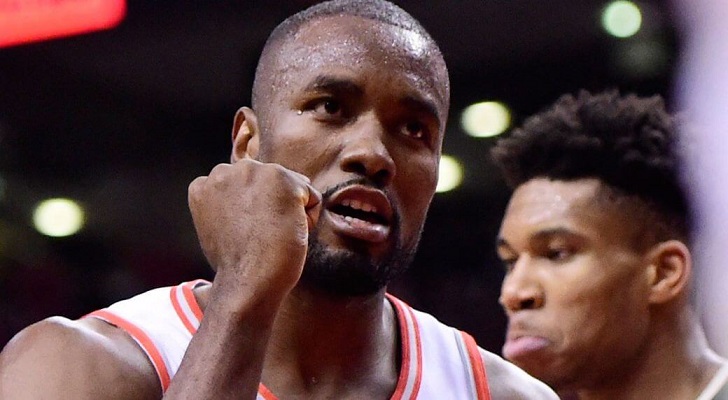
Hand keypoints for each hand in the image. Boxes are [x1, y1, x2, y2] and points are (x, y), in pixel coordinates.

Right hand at [188, 159, 321, 306]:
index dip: (252, 215)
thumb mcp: (218, 229)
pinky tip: (289, 233)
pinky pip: (312, 197)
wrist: (247, 281)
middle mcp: (225, 171)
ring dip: (289, 211)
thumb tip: (255, 199)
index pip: (245, 188)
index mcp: (204, 184)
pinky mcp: (281, 178)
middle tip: (261, 236)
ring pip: (290, 187)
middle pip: (268, 183)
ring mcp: (253, 172)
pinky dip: (309, 220)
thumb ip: (228, 205)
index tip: (246, 235)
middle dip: (271, 207)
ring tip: (273, 235)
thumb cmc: (237, 265)